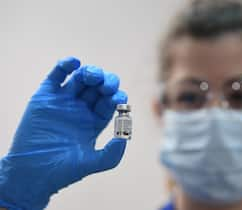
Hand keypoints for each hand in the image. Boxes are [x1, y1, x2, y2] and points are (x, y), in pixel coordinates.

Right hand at [0, 57, 127, 209]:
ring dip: (90, 72)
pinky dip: (65, 65)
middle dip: (107, 82)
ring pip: (81, 78)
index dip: (117, 97)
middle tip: (106, 86)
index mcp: (95, 121)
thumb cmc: (63, 171)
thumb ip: (112, 153)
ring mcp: (64, 101)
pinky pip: (57, 75)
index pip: (111, 102)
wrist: (32, 173)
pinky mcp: (46, 96)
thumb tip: (124, 136)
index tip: (118, 99)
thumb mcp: (93, 163)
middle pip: (99, 87)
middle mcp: (81, 109)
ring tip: (92, 76)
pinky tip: (74, 62)